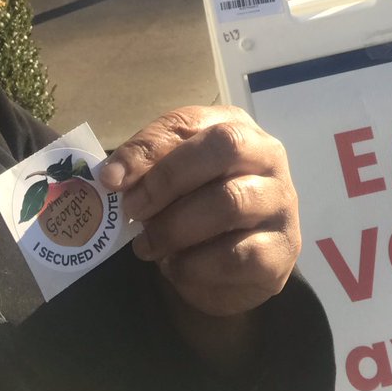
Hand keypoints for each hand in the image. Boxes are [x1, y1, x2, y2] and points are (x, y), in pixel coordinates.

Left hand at [99, 105, 300, 317]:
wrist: (235, 267)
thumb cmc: (197, 208)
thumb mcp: (169, 181)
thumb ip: (146, 169)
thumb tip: (112, 177)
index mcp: (233, 126)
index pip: (187, 122)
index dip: (146, 149)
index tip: (110, 179)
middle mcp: (267, 155)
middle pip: (224, 146)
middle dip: (168, 179)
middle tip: (132, 210)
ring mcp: (279, 202)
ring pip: (229, 202)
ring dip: (175, 227)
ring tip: (148, 246)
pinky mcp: (281, 250)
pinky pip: (235, 255)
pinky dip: (194, 265)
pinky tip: (176, 267)